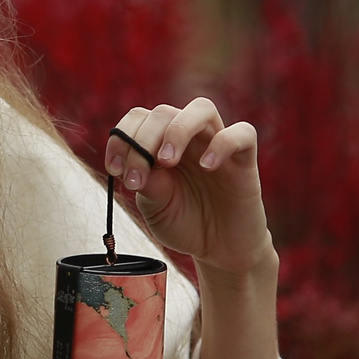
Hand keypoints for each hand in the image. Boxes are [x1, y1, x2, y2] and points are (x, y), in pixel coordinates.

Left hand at [104, 99, 274, 277]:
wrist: (220, 250)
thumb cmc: (186, 224)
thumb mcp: (157, 208)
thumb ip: (148, 185)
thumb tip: (137, 165)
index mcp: (161, 145)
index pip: (139, 118)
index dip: (121, 137)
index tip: (114, 169)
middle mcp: (189, 139)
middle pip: (164, 112)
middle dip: (143, 140)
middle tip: (138, 177)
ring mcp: (216, 145)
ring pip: (202, 109)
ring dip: (178, 130)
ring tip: (167, 161)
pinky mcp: (244, 159)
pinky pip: (243, 134)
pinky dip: (222, 144)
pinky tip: (206, 167)